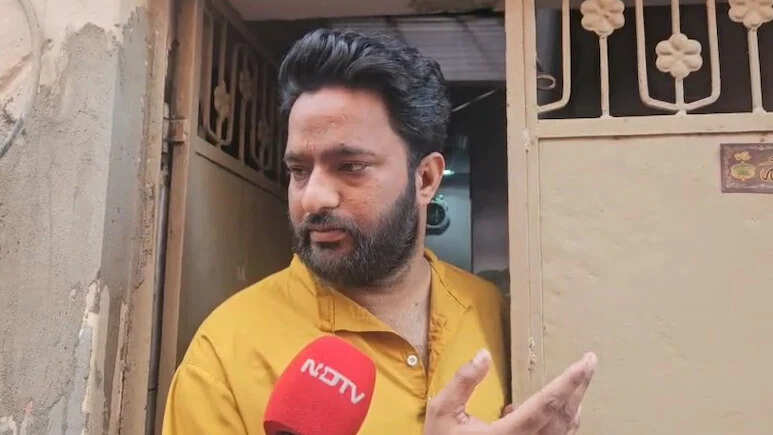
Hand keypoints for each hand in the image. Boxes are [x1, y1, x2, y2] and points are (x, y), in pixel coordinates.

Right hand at [424, 350, 596, 434]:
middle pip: (564, 415)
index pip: (547, 403)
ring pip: (565, 430)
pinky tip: (559, 410)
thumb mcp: (443, 412)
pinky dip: (565, 422)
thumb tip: (483, 355)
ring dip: (574, 403)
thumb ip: (464, 382)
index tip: (586, 361)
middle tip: (590, 362)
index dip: (569, 381)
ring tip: (577, 382)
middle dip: (579, 386)